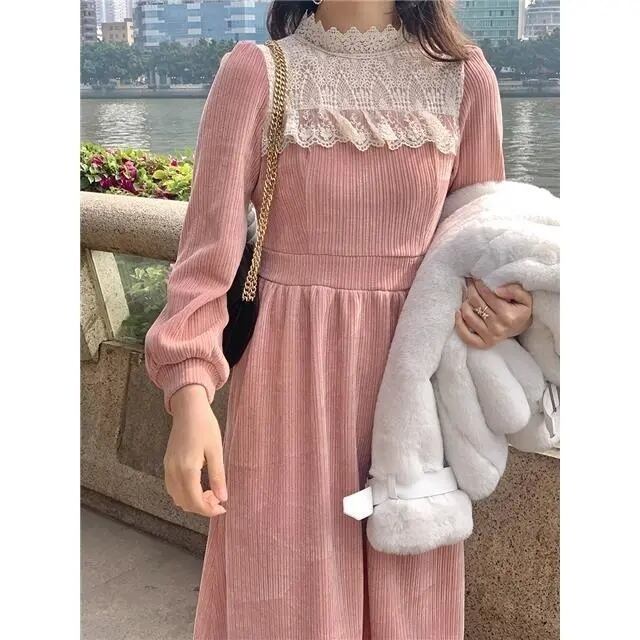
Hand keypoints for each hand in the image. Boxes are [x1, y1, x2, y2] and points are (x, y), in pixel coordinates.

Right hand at [163, 384, 227, 517]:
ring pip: (177, 497)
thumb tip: (223, 498)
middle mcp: (173, 471)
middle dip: (202, 507)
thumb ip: (217, 476)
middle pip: (184, 503)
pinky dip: (185, 492)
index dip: (209, 510)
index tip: (222, 508)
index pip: (195, 502)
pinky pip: (172, 487)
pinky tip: (199, 484)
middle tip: (218, 498)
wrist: (188, 408)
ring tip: (210, 490)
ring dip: (193, 500)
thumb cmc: (205, 426)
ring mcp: (168, 468)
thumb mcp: (216, 450)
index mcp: (187, 469)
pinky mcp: (167, 463)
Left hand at [455, 278, 532, 348]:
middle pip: (475, 302)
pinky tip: (458, 313)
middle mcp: (498, 327)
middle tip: (471, 283)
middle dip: (471, 289)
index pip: (487, 295)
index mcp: (508, 315)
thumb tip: (497, 290)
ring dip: (465, 303)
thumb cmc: (521, 310)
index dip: (479, 284)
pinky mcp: (483, 343)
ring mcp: (489, 336)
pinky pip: (466, 336)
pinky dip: (459, 324)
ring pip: (468, 315)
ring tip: (468, 297)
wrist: (521, 326)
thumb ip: (515, 290)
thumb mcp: (525, 298)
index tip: (477, 278)